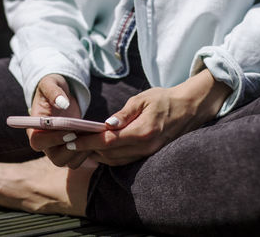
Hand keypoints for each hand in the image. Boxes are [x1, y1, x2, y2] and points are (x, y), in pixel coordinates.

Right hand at [27, 74, 89, 168]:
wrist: (60, 95)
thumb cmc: (52, 88)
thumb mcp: (50, 84)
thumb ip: (54, 92)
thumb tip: (62, 103)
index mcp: (34, 129)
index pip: (38, 142)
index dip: (53, 140)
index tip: (70, 131)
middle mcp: (45, 143)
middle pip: (56, 158)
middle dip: (73, 149)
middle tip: (86, 136)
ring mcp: (58, 149)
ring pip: (70, 162)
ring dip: (83, 152)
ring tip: (94, 136)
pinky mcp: (71, 150)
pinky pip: (80, 159)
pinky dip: (89, 153)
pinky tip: (98, 140)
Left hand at [65, 69, 231, 165]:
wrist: (188, 109)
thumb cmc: (164, 100)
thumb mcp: (143, 99)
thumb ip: (124, 113)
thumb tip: (107, 124)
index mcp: (142, 131)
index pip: (108, 141)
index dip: (88, 142)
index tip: (71, 140)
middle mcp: (144, 147)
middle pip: (109, 154)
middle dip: (88, 149)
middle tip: (71, 142)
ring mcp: (147, 153)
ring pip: (115, 160)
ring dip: (97, 155)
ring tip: (82, 146)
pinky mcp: (148, 155)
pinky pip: (124, 160)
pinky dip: (109, 157)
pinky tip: (100, 149)